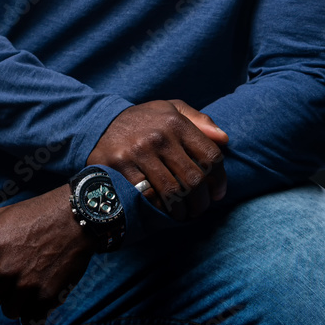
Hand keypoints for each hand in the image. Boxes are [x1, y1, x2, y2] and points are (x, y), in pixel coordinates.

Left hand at [0, 184, 94, 323]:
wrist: (77, 214)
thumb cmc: (35, 213)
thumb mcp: (1, 220)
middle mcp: (3, 270)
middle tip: (16, 272)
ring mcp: (26, 285)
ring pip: (9, 311)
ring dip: (17, 300)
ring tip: (31, 277)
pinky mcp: (47, 296)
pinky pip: (31, 317)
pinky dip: (36, 307)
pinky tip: (43, 287)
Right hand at [87, 99, 227, 220]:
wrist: (99, 124)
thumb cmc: (143, 120)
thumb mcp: (170, 110)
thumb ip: (199, 121)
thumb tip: (224, 139)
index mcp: (175, 122)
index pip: (210, 156)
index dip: (219, 180)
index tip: (217, 193)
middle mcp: (159, 136)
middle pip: (194, 179)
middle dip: (201, 202)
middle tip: (199, 209)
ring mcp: (139, 153)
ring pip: (173, 193)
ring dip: (182, 211)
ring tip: (183, 214)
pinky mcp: (121, 168)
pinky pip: (148, 197)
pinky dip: (159, 210)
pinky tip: (162, 211)